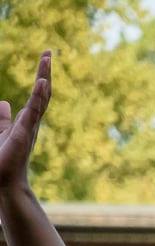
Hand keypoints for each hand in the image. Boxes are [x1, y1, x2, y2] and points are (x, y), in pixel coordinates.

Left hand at [0, 52, 50, 194]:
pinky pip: (34, 111)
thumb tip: (4, 103)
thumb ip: (2, 118)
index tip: (44, 58)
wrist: (3, 182)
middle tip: (48, 52)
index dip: (40, 76)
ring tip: (46, 59)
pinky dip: (39, 96)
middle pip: (42, 92)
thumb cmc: (2, 161)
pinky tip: (42, 82)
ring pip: (41, 98)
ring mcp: (30, 127)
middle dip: (44, 72)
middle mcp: (32, 122)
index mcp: (27, 121)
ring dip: (43, 78)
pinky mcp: (24, 132)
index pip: (36, 95)